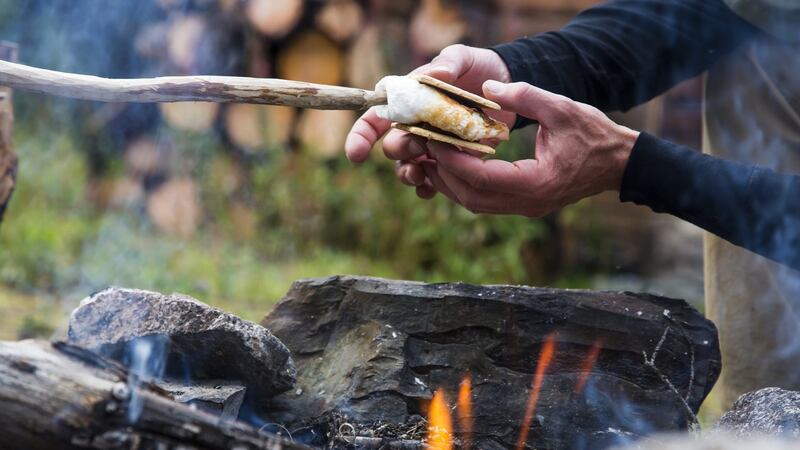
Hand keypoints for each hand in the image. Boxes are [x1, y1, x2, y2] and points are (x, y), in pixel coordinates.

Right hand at [344, 45, 515, 198]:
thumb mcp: (464, 57)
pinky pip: (432, 181)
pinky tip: (431, 190)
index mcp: (407, 101)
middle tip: (417, 145)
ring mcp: (431, 146)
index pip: (374, 118)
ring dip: (408, 174)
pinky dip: (428, 188)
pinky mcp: (450, 160)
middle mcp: (414, 126)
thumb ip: (449, 62)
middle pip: (393, 146)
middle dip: (398, 150)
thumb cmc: (476, 67)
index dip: (362, 137)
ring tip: (419, 176)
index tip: (357, 154)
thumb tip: (436, 74)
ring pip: (408, 167)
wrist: (504, 84)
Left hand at [421, 81, 638, 216]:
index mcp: (535, 182)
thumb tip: (489, 86)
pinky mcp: (524, 205)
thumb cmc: (593, 134)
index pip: (479, 178)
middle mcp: (527, 203)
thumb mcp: (562, 108)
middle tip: (423, 148)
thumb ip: (525, 95)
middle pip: (470, 197)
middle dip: (443, 174)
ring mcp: (526, 208)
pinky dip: (466, 185)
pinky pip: (485, 201)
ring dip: (450, 182)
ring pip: (474, 203)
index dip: (451, 159)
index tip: (433, 138)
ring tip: (432, 156)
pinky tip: (455, 163)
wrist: (618, 163)